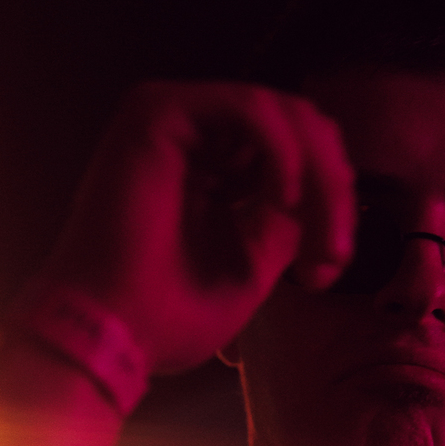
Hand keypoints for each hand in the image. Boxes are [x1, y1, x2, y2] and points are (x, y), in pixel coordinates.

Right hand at [4, 82, 356, 377]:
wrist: (109, 337)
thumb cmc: (167, 317)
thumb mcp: (253, 266)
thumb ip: (288, 222)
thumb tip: (325, 197)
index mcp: (213, 171)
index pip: (296, 154)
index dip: (331, 201)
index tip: (330, 268)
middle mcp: (193, 138)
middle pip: (297, 125)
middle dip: (332, 186)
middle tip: (335, 252)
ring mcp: (174, 120)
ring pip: (282, 113)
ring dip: (317, 176)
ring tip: (317, 235)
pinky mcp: (158, 112)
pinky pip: (251, 109)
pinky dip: (284, 151)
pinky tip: (287, 197)